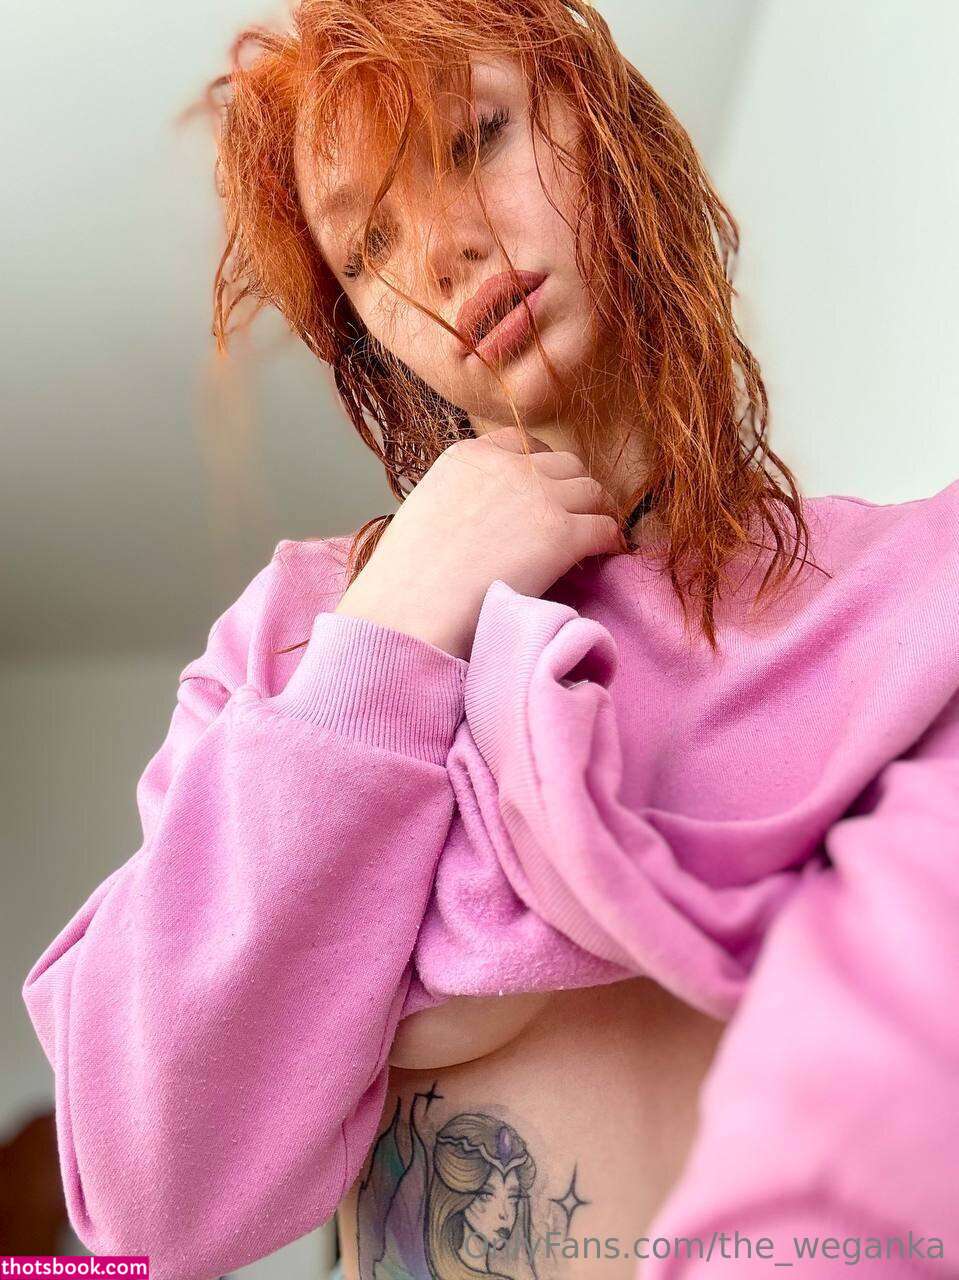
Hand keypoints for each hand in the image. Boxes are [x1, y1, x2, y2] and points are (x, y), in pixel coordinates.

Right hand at [334, 426, 625, 657]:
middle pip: (566, 464)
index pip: (523, 443)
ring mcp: (539, 496)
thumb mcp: (428, 509)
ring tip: (591, 541)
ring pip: (592, 491)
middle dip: (573, 490)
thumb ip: (464, 498)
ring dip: (594, 513)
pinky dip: (608, 542)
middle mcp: (509, 466)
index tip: (545, 491)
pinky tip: (601, 559)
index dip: (541, 468)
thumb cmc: (409, 578)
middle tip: (575, 519)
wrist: (411, 608)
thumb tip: (492, 516)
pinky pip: (606, 529)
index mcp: (469, 456)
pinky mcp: (562, 533)